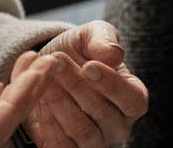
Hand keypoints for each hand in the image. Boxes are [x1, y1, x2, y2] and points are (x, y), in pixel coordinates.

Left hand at [0, 21, 148, 147]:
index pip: (134, 101)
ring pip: (83, 132)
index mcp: (133, 98)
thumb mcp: (89, 35)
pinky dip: (48, 123)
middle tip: (56, 62)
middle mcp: (118, 125)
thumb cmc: (78, 51)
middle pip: (103, 115)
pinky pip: (62, 146)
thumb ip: (103, 39)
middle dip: (76, 86)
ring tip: (44, 79)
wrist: (47, 67)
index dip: (112, 85)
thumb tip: (114, 55)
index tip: (88, 66)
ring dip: (60, 103)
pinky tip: (38, 99)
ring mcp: (96, 142)